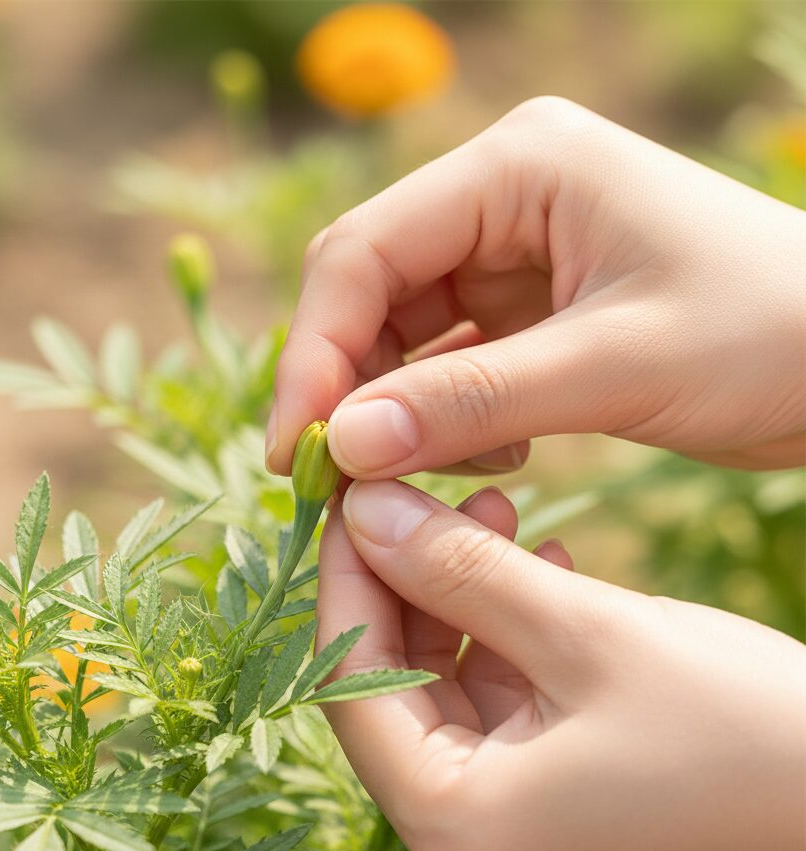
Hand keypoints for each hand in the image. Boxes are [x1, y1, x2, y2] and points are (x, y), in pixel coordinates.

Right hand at [268, 97, 805, 476]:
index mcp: (517, 166)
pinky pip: (452, 363)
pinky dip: (449, 416)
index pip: (365, 252)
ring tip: (426, 472)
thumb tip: (343, 447)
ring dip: (399, 408)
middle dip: (349, 386)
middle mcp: (502, 196)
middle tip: (333, 479)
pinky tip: (496, 453)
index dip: (317, 354)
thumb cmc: (772, 335)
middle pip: (371, 291)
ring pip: (404, 333)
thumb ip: (471, 404)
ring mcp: (515, 251)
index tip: (297, 451)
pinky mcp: (531, 307)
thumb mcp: (614, 366)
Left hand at [316, 480, 805, 850]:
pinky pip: (500, 728)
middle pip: (395, 696)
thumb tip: (364, 510)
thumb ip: (460, 571)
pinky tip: (539, 574)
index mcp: (461, 837)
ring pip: (449, 703)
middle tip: (427, 497)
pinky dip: (508, 650)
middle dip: (410, 586)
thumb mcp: (589, 633)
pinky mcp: (552, 834)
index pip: (352, 688)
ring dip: (464, 607)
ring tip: (496, 514)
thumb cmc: (749, 731)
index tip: (353, 497)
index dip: (347, 580)